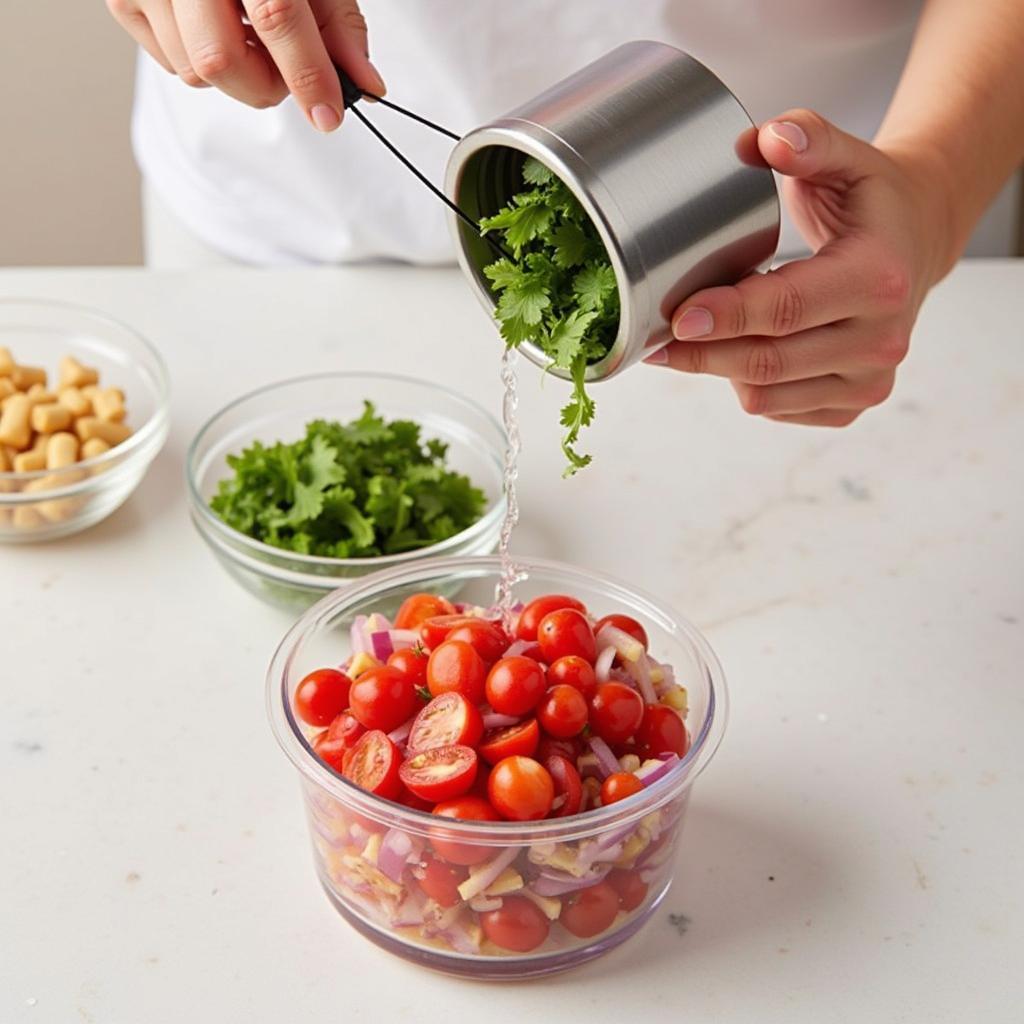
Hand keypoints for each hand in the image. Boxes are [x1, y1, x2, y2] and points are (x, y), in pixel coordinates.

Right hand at [106, 0, 384, 130]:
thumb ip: (338, 25)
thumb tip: (364, 85)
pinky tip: (214, 25)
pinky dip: (201, 59)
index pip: (276, 14)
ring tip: (246, 32)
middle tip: (284, 65)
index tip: (328, 114)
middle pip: (217, 60)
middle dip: (262, 81)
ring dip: (234, 72)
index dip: (307, 74)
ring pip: (192, 72)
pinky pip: (169, 63)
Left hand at [648, 109, 951, 424]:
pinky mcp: (853, 404)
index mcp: (879, 278)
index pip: (787, 308)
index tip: (676, 317)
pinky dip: (748, 385)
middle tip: (654, 338)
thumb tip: (766, 139)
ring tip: (693, 341)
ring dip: (719, 371)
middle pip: (768, 361)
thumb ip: (809, 139)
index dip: (726, 316)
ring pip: (766, 395)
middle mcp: (881, 340)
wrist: (918, 242)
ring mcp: (869, 381)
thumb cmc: (872, 201)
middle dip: (702, 354)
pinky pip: (778, 409)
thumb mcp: (849, 157)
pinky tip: (737, 353)